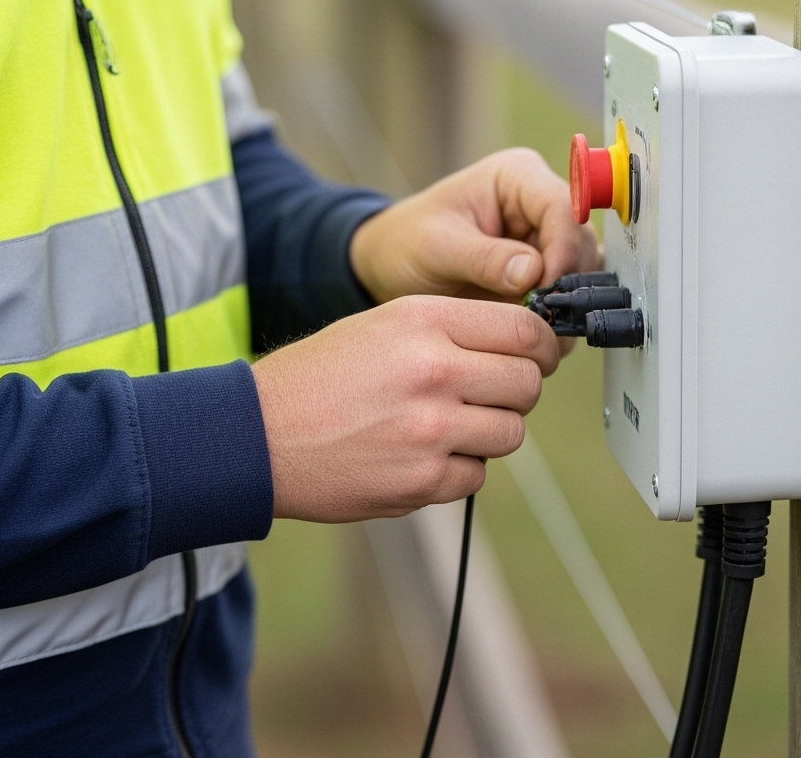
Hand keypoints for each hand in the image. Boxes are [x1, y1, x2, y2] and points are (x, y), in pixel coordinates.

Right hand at [253, 295, 557, 519]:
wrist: (261, 434)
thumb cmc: (318, 376)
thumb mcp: (380, 326)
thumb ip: (447, 331)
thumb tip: (516, 346)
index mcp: (421, 321)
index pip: (522, 330)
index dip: (539, 345)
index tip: (534, 355)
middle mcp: (433, 370)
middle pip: (526, 383)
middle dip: (514, 390)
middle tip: (486, 393)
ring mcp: (432, 429)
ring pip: (511, 433)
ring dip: (488, 431)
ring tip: (444, 423)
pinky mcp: (425, 480)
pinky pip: (477, 475)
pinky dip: (459, 468)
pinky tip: (419, 453)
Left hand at [349, 147, 598, 303]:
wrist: (394, 267)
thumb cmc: (408, 241)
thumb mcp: (437, 245)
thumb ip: (483, 257)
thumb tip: (532, 272)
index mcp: (517, 176)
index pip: (564, 208)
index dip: (562, 251)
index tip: (544, 290)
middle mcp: (540, 204)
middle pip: (582, 243)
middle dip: (565, 284)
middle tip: (537, 316)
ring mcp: (548, 240)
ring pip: (585, 275)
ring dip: (563, 306)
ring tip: (528, 326)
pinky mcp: (548, 275)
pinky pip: (571, 299)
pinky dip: (557, 319)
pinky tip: (531, 332)